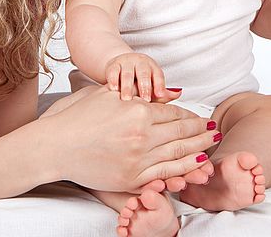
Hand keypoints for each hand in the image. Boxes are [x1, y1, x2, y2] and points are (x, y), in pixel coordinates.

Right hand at [45, 87, 217, 192]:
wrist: (55, 145)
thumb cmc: (78, 115)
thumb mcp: (109, 94)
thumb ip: (142, 93)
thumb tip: (174, 92)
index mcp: (137, 111)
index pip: (174, 113)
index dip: (191, 115)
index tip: (200, 117)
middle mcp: (141, 136)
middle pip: (181, 133)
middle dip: (201, 131)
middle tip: (214, 130)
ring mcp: (138, 160)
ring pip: (178, 154)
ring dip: (199, 149)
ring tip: (211, 145)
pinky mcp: (131, 179)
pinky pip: (165, 175)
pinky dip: (183, 170)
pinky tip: (194, 164)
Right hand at [105, 52, 178, 102]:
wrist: (121, 65)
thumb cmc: (139, 81)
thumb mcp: (151, 85)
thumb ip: (162, 92)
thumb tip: (178, 93)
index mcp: (153, 68)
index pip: (158, 75)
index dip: (159, 85)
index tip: (159, 94)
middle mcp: (140, 63)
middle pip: (143, 73)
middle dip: (144, 86)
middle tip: (144, 99)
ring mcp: (126, 63)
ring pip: (127, 73)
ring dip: (127, 86)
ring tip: (126, 99)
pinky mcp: (113, 65)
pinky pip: (113, 71)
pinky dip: (113, 80)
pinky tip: (113, 89)